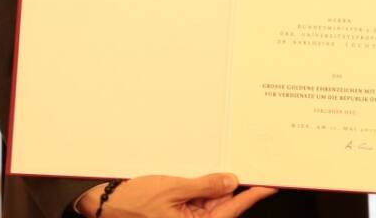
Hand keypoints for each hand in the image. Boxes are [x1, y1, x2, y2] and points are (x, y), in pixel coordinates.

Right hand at [75, 174, 275, 216]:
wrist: (105, 205)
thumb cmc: (132, 204)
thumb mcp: (172, 189)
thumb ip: (204, 186)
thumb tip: (231, 181)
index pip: (232, 209)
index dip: (252, 195)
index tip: (269, 184)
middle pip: (223, 204)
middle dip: (232, 185)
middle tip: (246, 163)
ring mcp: (186, 217)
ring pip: (211, 199)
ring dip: (214, 184)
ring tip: (216, 166)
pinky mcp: (178, 210)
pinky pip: (197, 197)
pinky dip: (201, 185)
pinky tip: (199, 174)